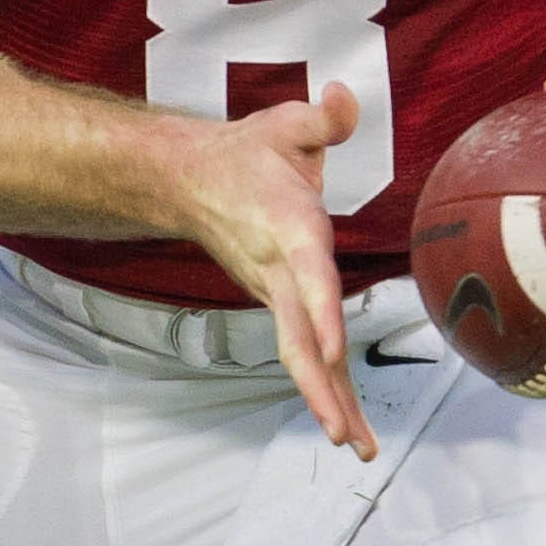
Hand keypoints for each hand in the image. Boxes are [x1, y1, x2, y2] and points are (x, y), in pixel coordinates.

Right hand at [174, 87, 375, 458]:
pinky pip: (303, 352)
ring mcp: (275, 294)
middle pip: (300, 342)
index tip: (334, 352)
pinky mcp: (278, 303)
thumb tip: (343, 99)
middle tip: (347, 437)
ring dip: (330, 403)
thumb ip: (322, 119)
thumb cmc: (245, 155)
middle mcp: (279, 274)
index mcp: (288, 231)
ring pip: (301, 358)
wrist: (186, 182)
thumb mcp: (285, 125)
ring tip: (359, 446)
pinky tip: (348, 422)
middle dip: (324, 391)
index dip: (321, 313)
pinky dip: (326, 389)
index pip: (308, 277)